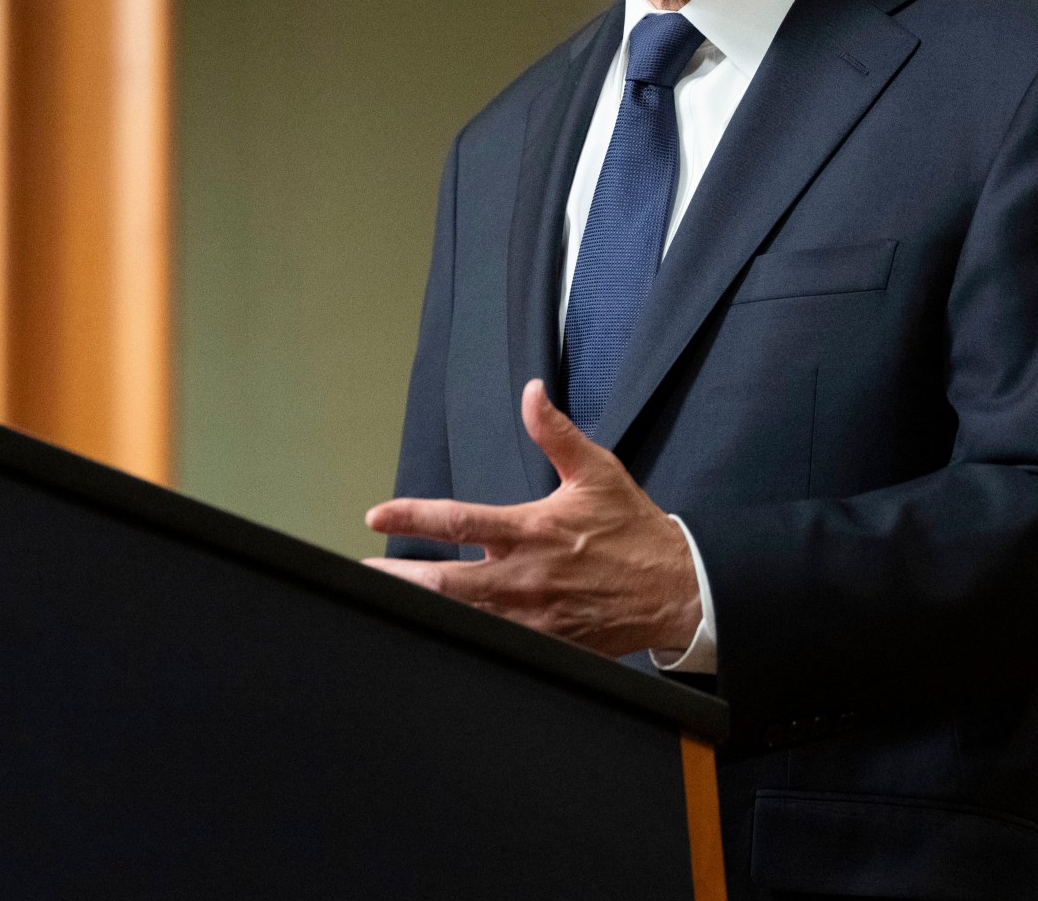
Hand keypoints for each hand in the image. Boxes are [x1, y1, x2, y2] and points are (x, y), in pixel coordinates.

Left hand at [363, 380, 701, 656]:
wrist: (674, 588)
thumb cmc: (633, 530)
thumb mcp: (597, 472)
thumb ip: (555, 433)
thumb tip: (532, 393)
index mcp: (531, 530)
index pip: (459, 521)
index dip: (412, 517)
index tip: (375, 516)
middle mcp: (525, 575)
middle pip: (447, 581)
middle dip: (399, 577)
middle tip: (363, 573)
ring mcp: (532, 615)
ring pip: (463, 616)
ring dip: (421, 609)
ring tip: (383, 603)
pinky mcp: (544, 643)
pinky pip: (494, 644)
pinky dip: (461, 639)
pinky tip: (434, 637)